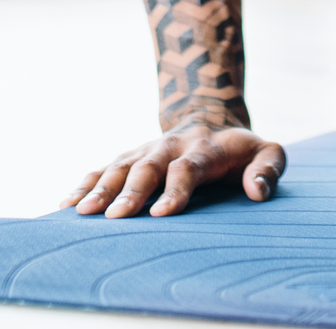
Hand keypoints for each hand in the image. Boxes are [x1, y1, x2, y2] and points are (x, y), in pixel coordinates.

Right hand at [62, 123, 285, 218]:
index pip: (188, 168)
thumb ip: (268, 168)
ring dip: (101, 188)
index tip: (162, 214)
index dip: (175, 189)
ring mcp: (147, 150)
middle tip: (115, 218)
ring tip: (83, 212)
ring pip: (121, 166)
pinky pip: (104, 168)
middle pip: (148, 167)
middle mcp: (171, 146)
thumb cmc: (242, 150)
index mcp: (205, 148)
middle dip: (131, 191)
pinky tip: (67, 204)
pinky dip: (85, 183)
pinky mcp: (130, 156)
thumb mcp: (267, 152)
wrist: (210, 118)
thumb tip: (257, 191)